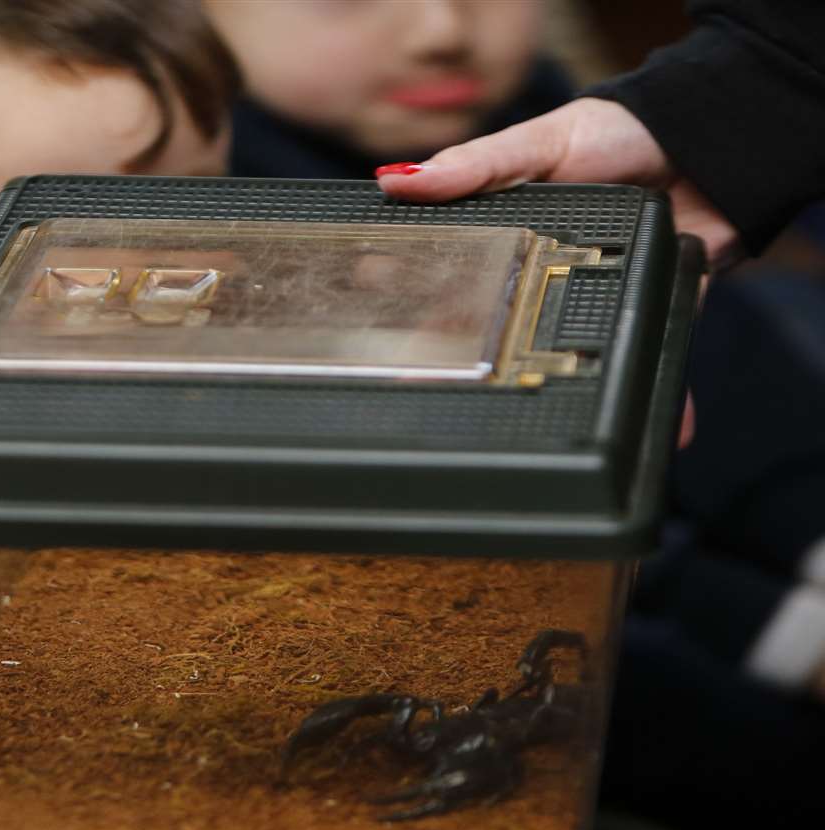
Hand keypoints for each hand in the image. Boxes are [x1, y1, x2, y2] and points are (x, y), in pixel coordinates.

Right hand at [376, 97, 706, 448]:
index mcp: (509, 231)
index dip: (410, 298)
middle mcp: (545, 269)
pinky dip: (659, 396)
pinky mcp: (650, 305)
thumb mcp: (539, 143)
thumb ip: (475, 166)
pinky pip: (650, 357)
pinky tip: (660, 433)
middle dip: (471, 360)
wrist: (722, 134)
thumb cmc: (624, 129)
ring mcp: (595, 292)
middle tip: (434, 393)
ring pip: (568, 352)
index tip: (371, 329)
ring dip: (559, 393)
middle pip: (499, 323)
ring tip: (532, 436)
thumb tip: (395, 179)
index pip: (449, 269)